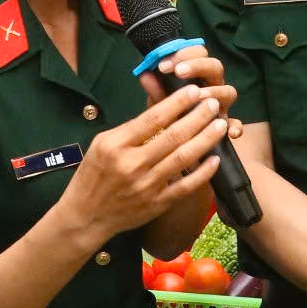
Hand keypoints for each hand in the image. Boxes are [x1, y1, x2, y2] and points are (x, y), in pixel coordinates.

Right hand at [60, 85, 230, 238]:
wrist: (86, 216)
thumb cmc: (94, 175)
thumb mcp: (103, 143)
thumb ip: (132, 128)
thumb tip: (161, 106)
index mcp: (116, 145)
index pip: (152, 119)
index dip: (176, 103)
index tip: (194, 91)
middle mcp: (132, 165)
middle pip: (173, 136)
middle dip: (197, 117)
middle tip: (213, 103)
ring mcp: (146, 186)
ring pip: (183, 158)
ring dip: (205, 140)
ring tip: (220, 124)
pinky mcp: (157, 204)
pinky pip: (185, 186)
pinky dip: (203, 173)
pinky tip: (216, 159)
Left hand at [137, 50, 235, 126]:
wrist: (173, 140)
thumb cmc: (169, 113)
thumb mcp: (159, 101)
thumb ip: (154, 89)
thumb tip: (144, 74)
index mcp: (197, 74)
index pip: (198, 53)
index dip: (182, 54)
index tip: (163, 65)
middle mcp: (212, 85)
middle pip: (216, 66)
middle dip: (198, 66)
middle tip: (179, 72)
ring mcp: (221, 105)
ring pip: (229, 91)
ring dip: (215, 91)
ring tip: (198, 96)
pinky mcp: (225, 125)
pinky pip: (236, 124)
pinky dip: (236, 126)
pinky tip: (230, 132)